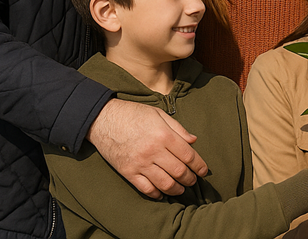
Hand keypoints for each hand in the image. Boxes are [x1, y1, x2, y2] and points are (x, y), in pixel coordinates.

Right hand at [88, 98, 207, 198]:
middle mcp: (153, 151)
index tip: (204, 171)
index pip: (188, 155)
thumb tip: (193, 140)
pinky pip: (145, 188)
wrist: (103, 119)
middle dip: (190, 179)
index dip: (199, 165)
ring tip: (181, 189)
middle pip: (179, 171)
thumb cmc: (133, 113)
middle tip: (193, 181)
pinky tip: (162, 193)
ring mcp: (140, 163)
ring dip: (176, 189)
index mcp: (163, 135)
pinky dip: (156, 194)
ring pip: (165, 183)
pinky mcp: (128, 172)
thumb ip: (178, 128)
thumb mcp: (158, 114)